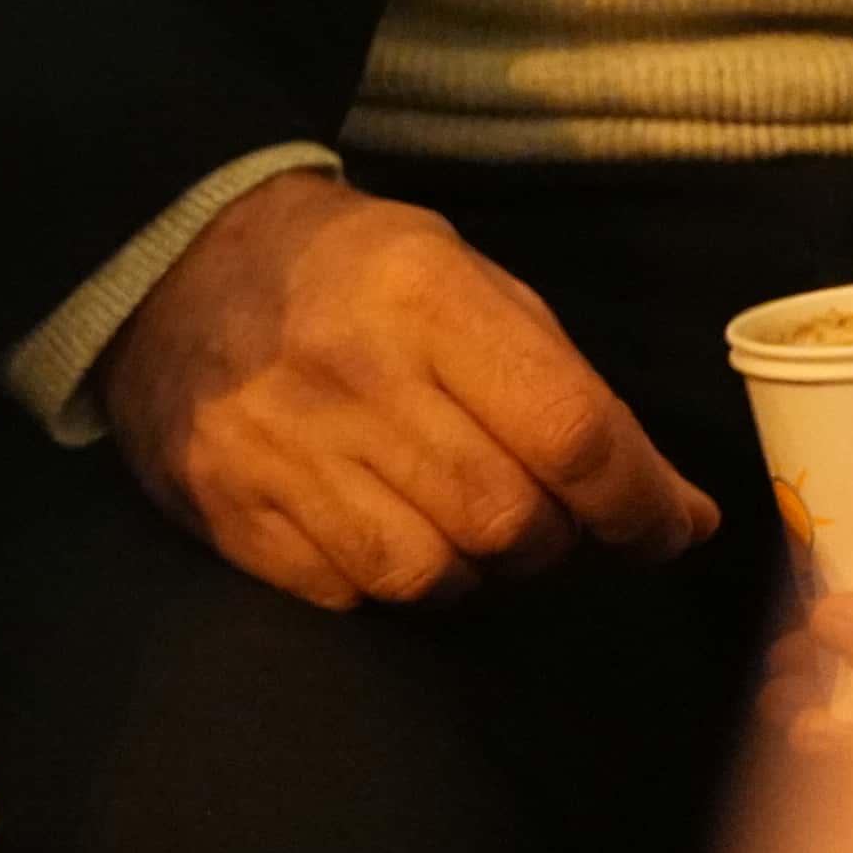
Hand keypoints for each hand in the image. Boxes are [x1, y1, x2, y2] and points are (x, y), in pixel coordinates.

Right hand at [103, 174, 711, 608]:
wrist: (171, 260)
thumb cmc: (351, 273)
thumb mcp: (465, 281)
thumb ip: (572, 390)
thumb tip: (680, 518)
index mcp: (425, 294)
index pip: (572, 433)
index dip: (638, 504)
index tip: (660, 527)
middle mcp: (352, 371)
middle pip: (510, 520)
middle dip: (553, 538)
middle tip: (539, 511)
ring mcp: (280, 445)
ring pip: (433, 574)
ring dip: (472, 567)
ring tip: (456, 518)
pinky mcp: (230, 506)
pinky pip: (350, 592)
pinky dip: (387, 577)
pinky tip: (377, 521)